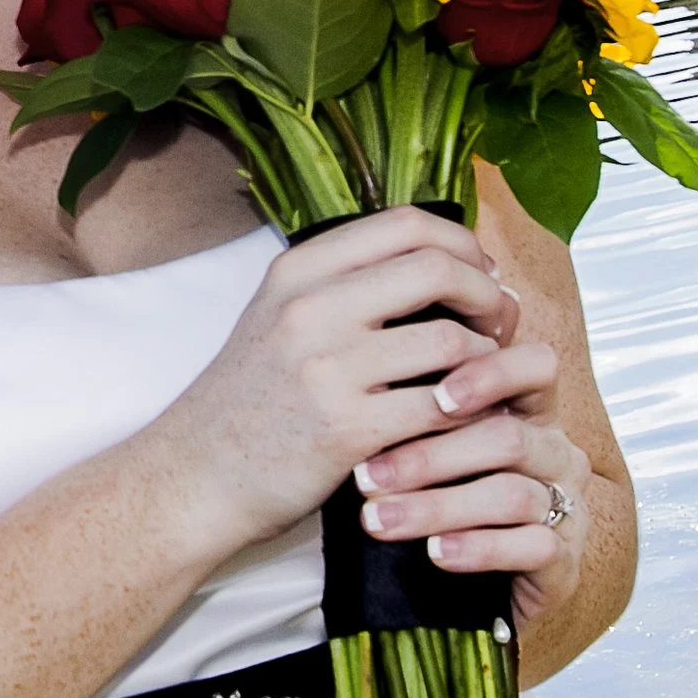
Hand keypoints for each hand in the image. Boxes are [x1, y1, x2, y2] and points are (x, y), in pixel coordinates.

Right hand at [154, 206, 522, 548]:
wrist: (198, 473)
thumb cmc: (252, 397)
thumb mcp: (279, 316)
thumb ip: (346, 284)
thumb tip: (447, 261)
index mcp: (297, 270)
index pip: (406, 224)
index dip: (464, 244)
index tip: (481, 275)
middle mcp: (309, 308)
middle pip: (438, 270)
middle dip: (488, 296)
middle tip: (499, 325)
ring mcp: (327, 369)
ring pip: (453, 343)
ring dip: (490, 363)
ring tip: (486, 380)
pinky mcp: (348, 430)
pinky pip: (444, 409)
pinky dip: (473, 414)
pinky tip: (468, 422)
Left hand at [350, 339, 591, 623]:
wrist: (461, 580)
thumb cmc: (436, 489)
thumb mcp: (424, 440)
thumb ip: (411, 403)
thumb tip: (352, 366)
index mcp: (529, 409)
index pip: (536, 368)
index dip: (492, 375)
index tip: (435, 396)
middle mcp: (555, 452)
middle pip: (509, 438)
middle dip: (430, 457)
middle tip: (365, 476)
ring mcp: (567, 505)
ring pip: (513, 496)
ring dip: (437, 508)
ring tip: (376, 520)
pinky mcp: (565, 560)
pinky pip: (531, 548)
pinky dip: (478, 549)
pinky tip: (434, 553)